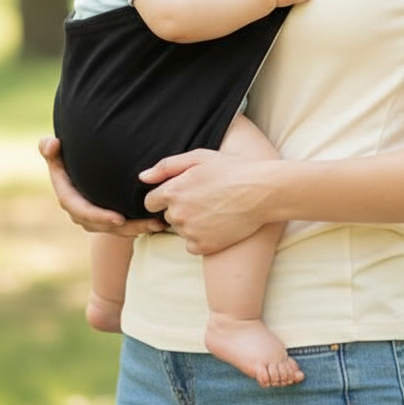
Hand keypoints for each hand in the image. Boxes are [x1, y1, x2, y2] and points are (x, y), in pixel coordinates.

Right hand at [38, 137, 165, 236]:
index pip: (82, 211)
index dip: (99, 217)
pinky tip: (159, 223)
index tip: (118, 218)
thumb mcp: (57, 155)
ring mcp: (94, 219)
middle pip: (105, 225)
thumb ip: (51, 150)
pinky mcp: (107, 220)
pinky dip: (141, 226)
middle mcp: (80, 213)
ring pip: (117, 229)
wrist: (78, 173)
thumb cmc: (65, 160)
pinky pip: (124, 228)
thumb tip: (51, 143)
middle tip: (146, 224)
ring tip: (157, 224)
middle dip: (126, 227)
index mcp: (69, 198)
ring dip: (138, 228)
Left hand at [139, 149, 271, 255]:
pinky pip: (192, 245)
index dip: (164, 197)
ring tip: (215, 208)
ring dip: (192, 222)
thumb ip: (166, 166)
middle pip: (168, 215)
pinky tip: (218, 224)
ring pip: (181, 230)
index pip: (150, 202)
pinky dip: (202, 238)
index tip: (182, 193)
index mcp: (173, 191)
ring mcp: (190, 232)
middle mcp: (177, 213)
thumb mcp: (199, 157)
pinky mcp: (204, 247)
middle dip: (180, 208)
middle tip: (205, 198)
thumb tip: (142, 177)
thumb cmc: (231, 169)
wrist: (261, 192)